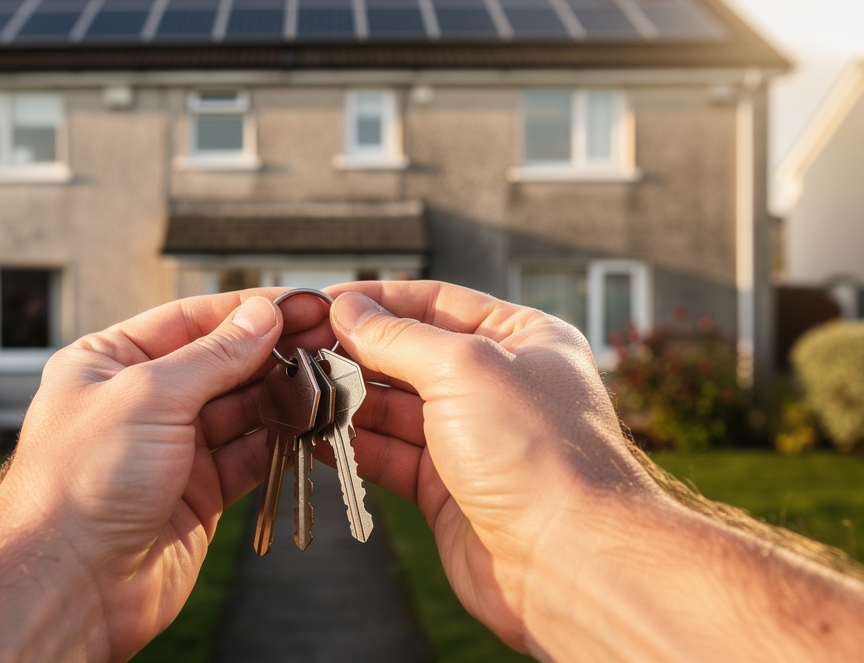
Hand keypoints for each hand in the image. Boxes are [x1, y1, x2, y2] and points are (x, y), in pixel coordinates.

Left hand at [0, 289, 330, 660]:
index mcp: (107, 363)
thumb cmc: (79, 484)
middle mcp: (138, 402)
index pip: (188, 320)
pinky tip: (307, 424)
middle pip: (219, 363)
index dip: (246, 310)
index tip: (298, 303)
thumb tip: (259, 316)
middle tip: (325, 340)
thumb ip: (213, 356)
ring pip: (239, 410)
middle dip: (272, 352)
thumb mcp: (149, 396)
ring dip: (281, 396)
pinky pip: (247, 456)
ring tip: (325, 381)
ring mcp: (169, 449)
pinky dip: (279, 441)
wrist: (70, 586)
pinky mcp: (196, 493)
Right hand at [324, 281, 662, 658]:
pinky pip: (390, 458)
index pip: (437, 302)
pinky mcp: (449, 491)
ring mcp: (473, 440)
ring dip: (346, 401)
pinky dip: (352, 446)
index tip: (322, 303)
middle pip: (410, 356)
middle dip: (354, 353)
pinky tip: (314, 435)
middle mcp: (499, 386)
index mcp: (523, 339)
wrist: (568, 562)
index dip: (377, 301)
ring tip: (296, 392)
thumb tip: (348, 311)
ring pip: (394, 410)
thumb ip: (398, 339)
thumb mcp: (463, 369)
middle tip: (296, 351)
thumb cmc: (537, 453)